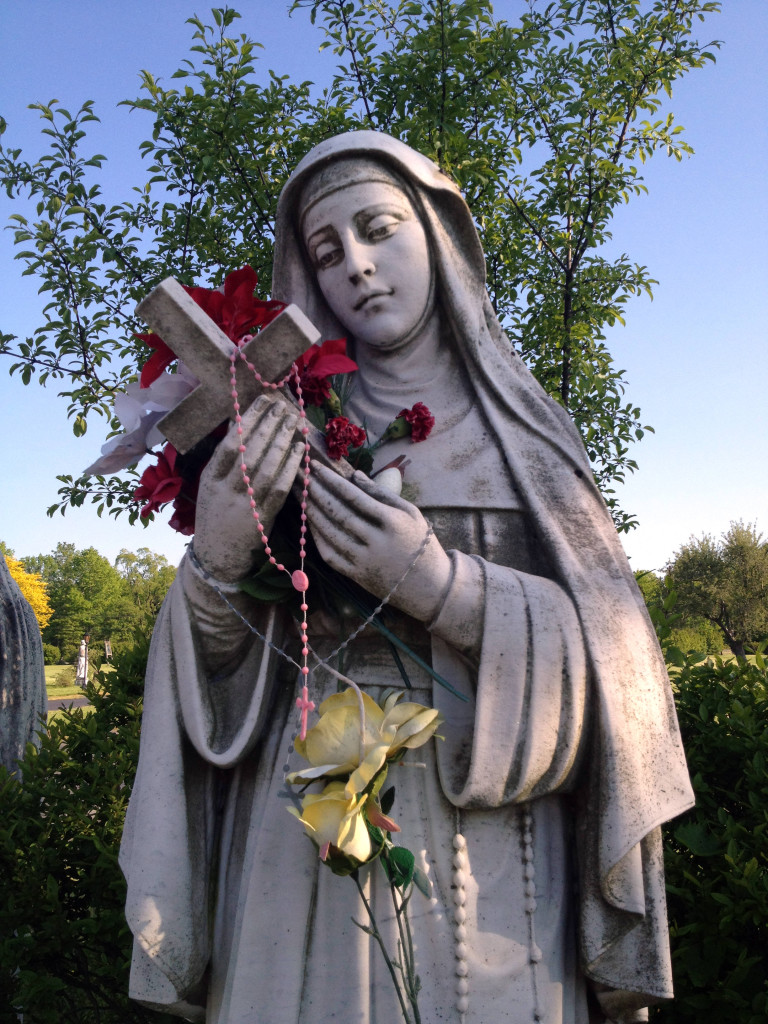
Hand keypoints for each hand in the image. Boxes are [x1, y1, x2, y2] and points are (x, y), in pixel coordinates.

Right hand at [194, 396, 303, 580]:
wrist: (216, 558)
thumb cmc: (215, 516)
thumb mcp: (211, 487)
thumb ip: (225, 461)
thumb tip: (245, 424)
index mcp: (210, 479)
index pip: (230, 442)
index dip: (248, 419)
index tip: (263, 401)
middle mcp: (226, 490)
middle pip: (250, 451)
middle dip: (268, 425)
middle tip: (283, 407)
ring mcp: (244, 506)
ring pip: (266, 467)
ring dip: (282, 441)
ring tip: (293, 422)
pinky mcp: (262, 519)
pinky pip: (279, 489)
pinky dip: (290, 467)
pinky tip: (299, 450)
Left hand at [306, 463, 451, 622]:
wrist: (430, 586)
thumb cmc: (421, 543)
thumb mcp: (411, 513)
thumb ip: (382, 493)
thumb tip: (355, 476)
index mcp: (392, 522)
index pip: (354, 496)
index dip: (331, 481)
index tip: (316, 467)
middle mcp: (376, 541)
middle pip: (338, 513)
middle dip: (317, 493)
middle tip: (301, 477)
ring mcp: (365, 560)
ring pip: (330, 534)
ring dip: (312, 513)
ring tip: (301, 496)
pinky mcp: (357, 576)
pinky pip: (330, 556)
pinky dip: (317, 538)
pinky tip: (310, 523)